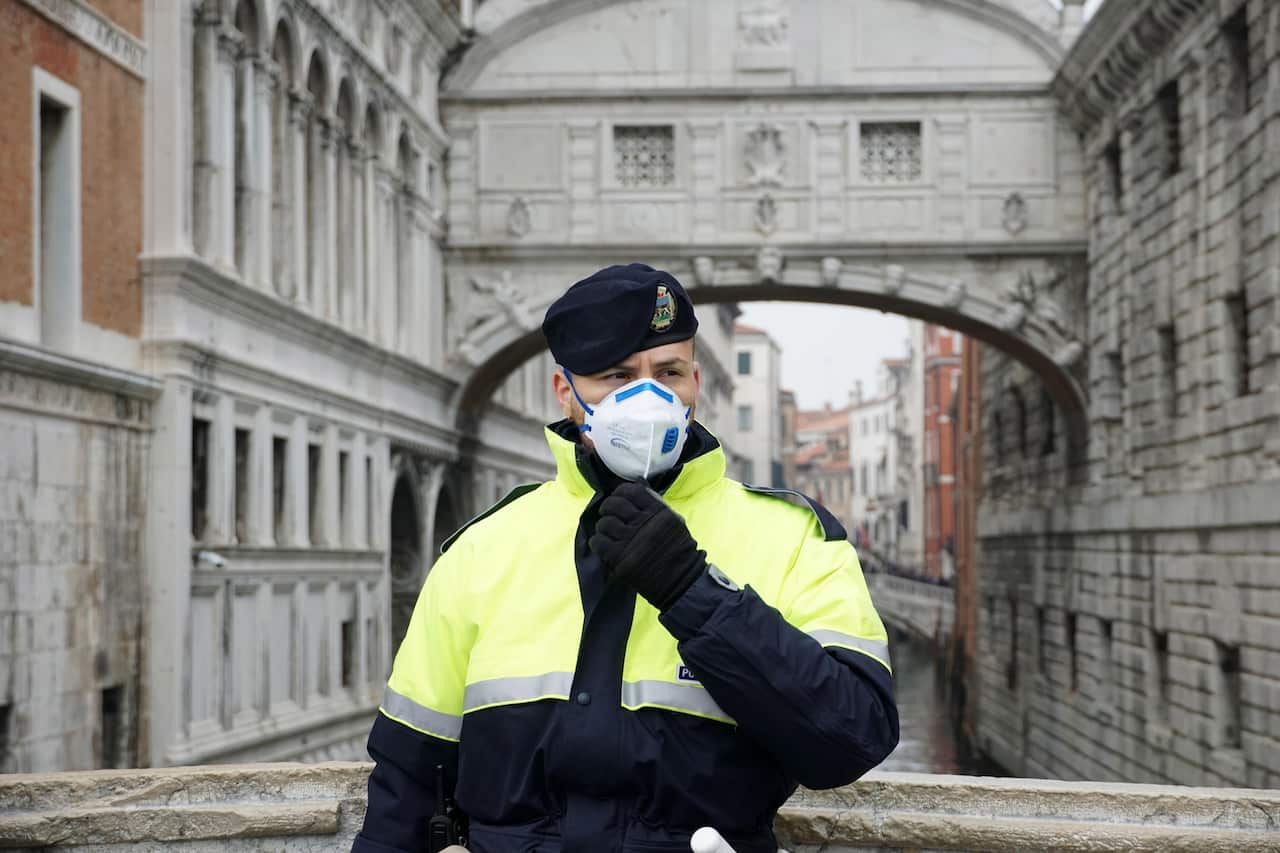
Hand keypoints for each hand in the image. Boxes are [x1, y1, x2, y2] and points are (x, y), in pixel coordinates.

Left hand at [589, 482, 705, 610]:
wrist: (681, 581)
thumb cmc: (677, 551)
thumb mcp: (673, 521)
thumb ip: (655, 504)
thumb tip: (637, 483)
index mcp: (658, 512)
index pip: (632, 491)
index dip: (620, 492)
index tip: (617, 498)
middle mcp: (644, 523)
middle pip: (614, 504)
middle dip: (607, 508)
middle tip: (607, 514)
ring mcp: (631, 540)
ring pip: (605, 523)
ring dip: (602, 527)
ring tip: (606, 533)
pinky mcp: (621, 558)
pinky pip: (598, 542)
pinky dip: (596, 542)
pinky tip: (602, 545)